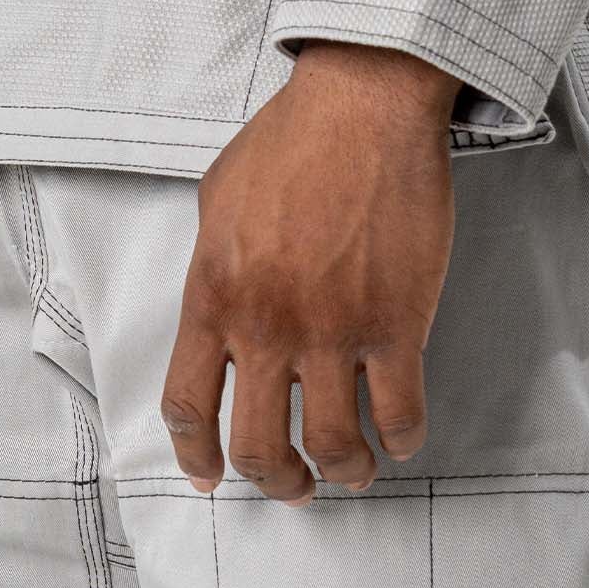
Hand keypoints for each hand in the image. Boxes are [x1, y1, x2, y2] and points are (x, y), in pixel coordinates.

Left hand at [162, 40, 458, 502]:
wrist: (362, 102)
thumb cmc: (292, 138)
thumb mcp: (218, 198)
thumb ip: (213, 265)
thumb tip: (219, 309)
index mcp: (214, 294)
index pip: (187, 405)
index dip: (196, 457)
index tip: (210, 477)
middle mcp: (265, 324)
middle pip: (258, 447)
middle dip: (277, 481)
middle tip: (295, 484)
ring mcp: (331, 328)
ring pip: (332, 444)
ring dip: (343, 471)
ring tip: (352, 469)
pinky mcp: (395, 322)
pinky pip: (398, 413)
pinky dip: (400, 439)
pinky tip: (400, 435)